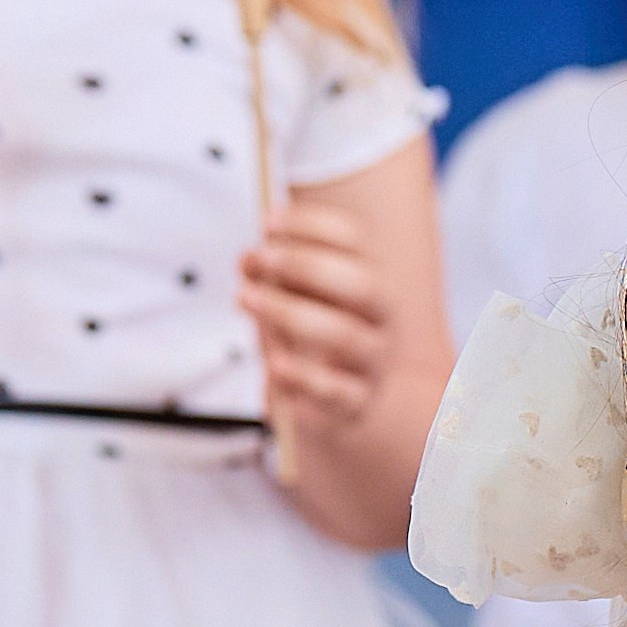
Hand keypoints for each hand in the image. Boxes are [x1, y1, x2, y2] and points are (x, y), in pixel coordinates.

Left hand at [238, 200, 396, 433]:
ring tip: (245, 299)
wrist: (326, 403)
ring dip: (289, 312)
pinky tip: (274, 368)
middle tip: (256, 259)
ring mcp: (373, 364)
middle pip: (362, 285)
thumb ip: (271, 276)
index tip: (266, 222)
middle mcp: (380, 321)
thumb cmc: (304, 339)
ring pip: (346, 336)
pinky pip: (336, 392)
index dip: (311, 226)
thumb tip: (249, 261)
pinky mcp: (356, 404)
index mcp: (367, 281)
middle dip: (305, 265)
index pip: (354, 242)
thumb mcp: (287, 298)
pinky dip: (303, 378)